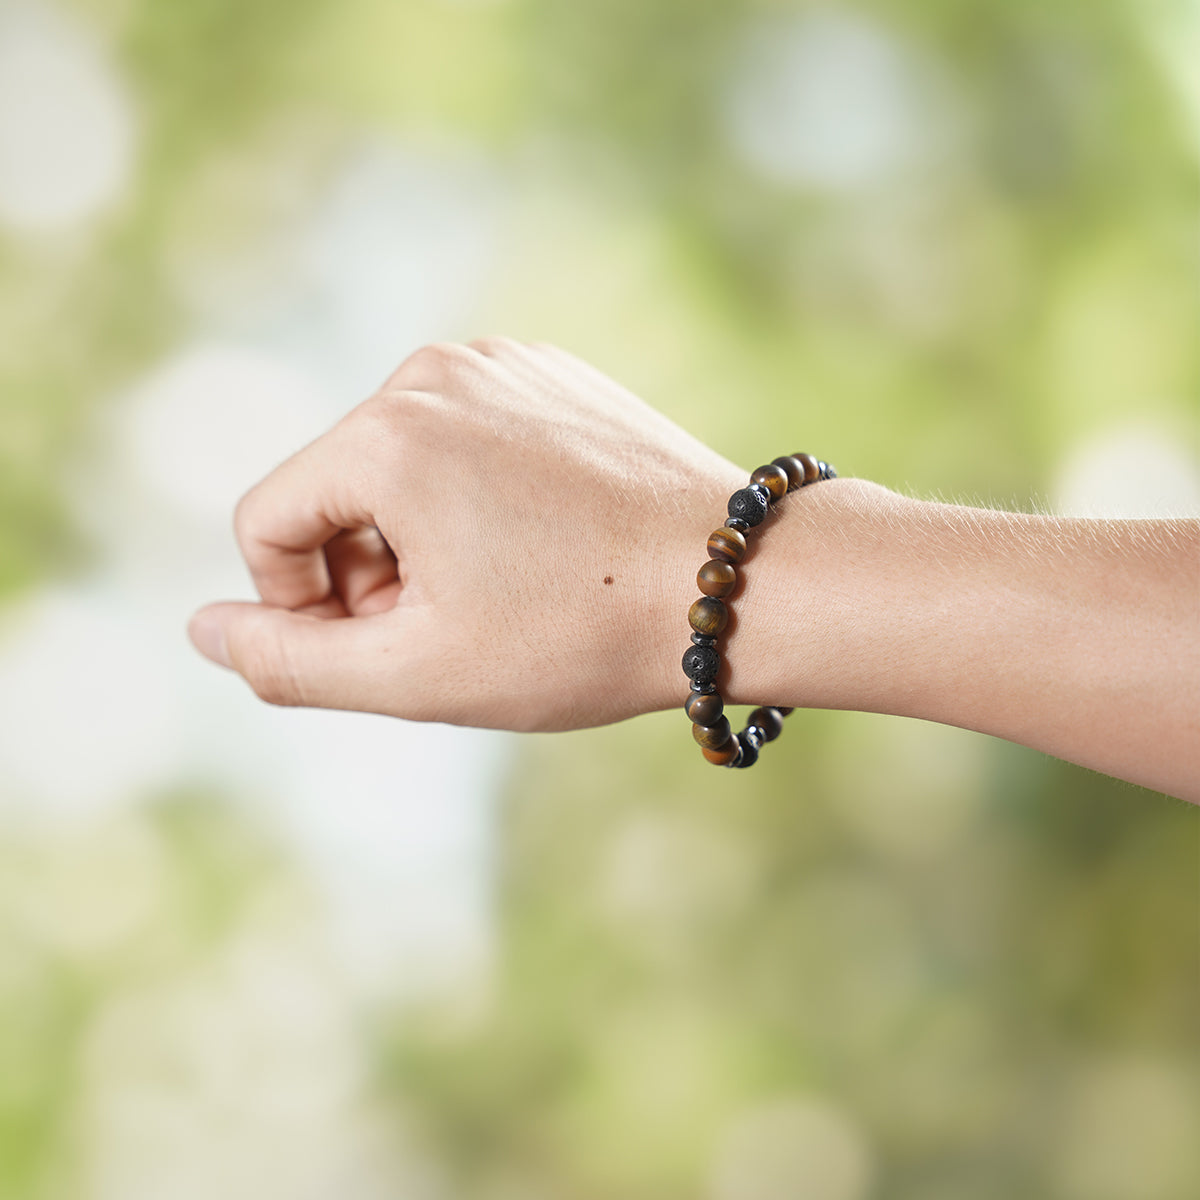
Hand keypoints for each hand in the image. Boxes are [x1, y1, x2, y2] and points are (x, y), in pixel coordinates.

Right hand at [188, 339, 744, 729]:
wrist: (739, 582)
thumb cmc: (581, 633)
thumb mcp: (419, 673)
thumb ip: (290, 662)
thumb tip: (204, 629)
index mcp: (387, 432)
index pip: (268, 521)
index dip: (299, 604)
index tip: (379, 646)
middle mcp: (434, 372)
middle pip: (334, 487)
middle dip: (364, 571)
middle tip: (448, 631)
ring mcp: (500, 363)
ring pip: (400, 463)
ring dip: (418, 537)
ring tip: (499, 591)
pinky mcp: (550, 373)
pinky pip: (467, 438)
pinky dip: (473, 497)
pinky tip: (540, 546)